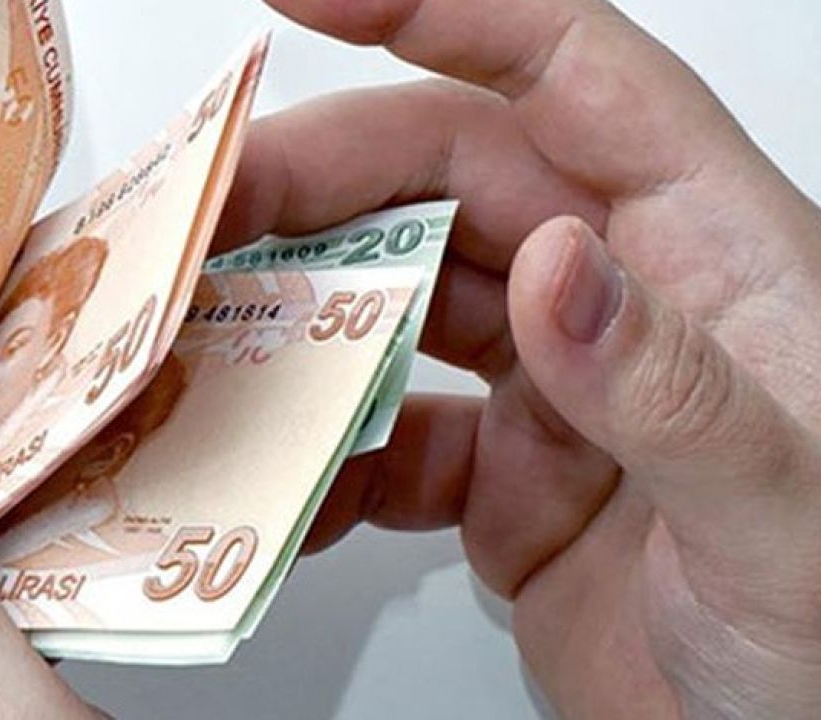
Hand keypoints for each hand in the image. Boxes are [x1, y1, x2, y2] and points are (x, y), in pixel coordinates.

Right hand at [218, 1, 820, 715]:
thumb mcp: (782, 514)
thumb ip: (673, 388)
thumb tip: (556, 266)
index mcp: (704, 252)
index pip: (567, 71)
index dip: (440, 8)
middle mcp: (616, 300)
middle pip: (443, 179)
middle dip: (313, 181)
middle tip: (205, 212)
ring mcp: (551, 391)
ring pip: (396, 302)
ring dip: (295, 313)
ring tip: (201, 336)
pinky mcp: (501, 481)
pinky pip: (383, 438)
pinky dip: (316, 455)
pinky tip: (275, 483)